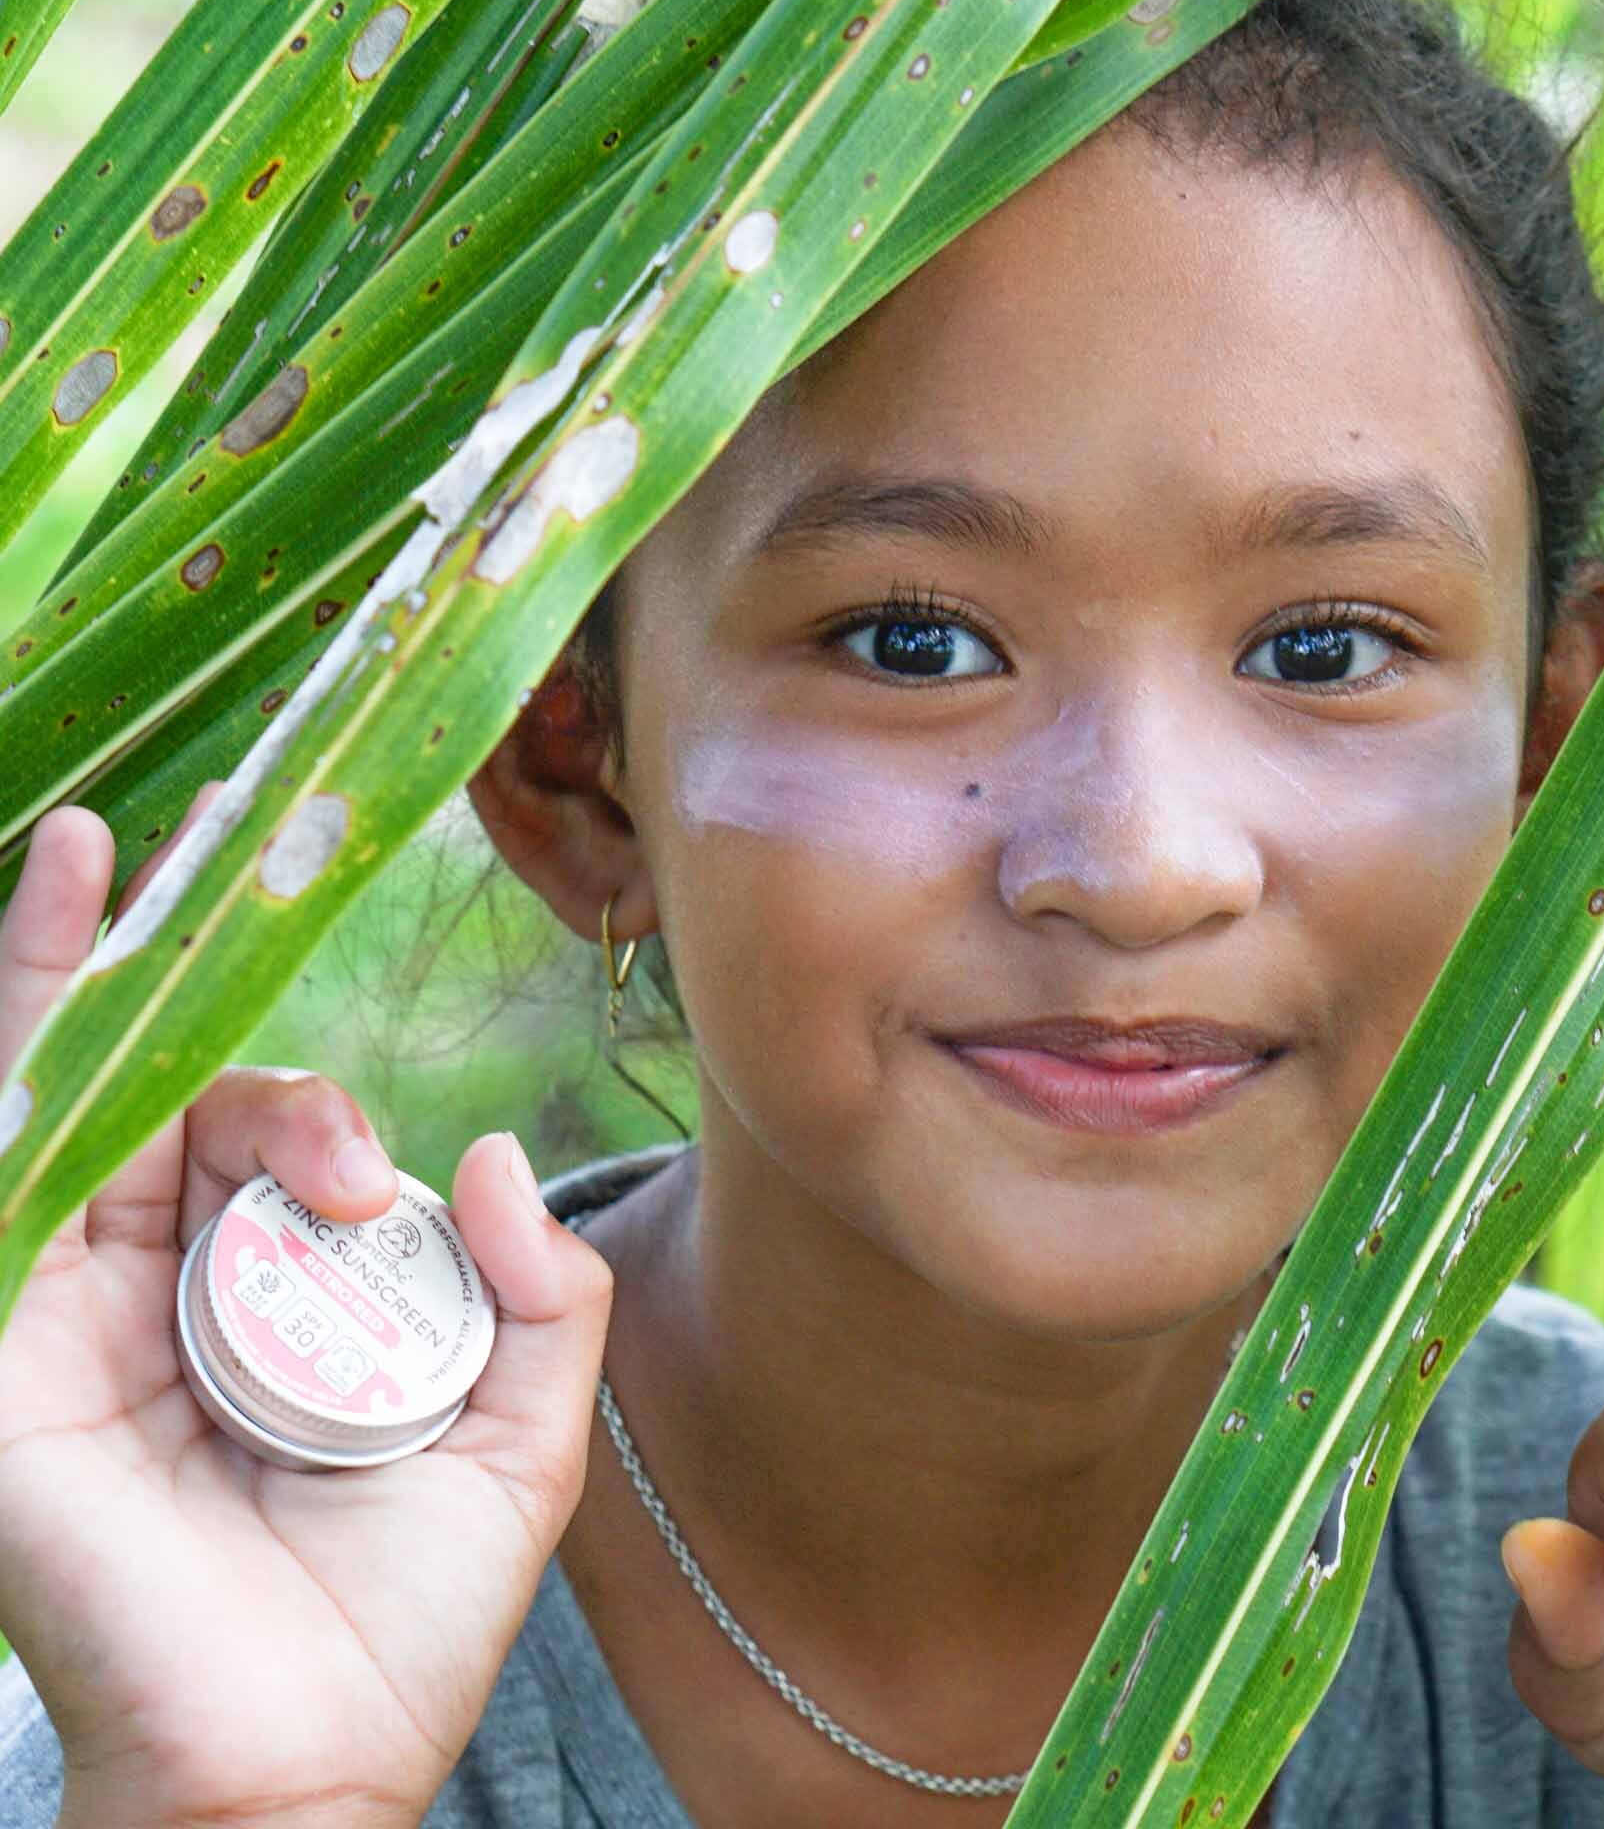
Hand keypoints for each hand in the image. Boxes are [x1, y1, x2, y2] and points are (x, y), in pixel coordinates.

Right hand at [0, 788, 614, 1828]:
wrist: (305, 1766)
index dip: (313, 1114)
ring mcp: (82, 1307)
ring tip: (154, 874)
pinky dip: (31, 1013)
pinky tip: (68, 896)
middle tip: (331, 1136)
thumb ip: (540, 1295)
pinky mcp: (17, 1341)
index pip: (282, 1158)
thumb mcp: (523, 1436)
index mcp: (291, 1310)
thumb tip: (490, 1154)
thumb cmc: (403, 1622)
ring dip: (143, 994)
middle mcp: (177, 1296)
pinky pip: (10, 1146)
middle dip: (265, 1076)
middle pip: (198, 1112)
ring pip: (103, 1099)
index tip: (373, 1174)